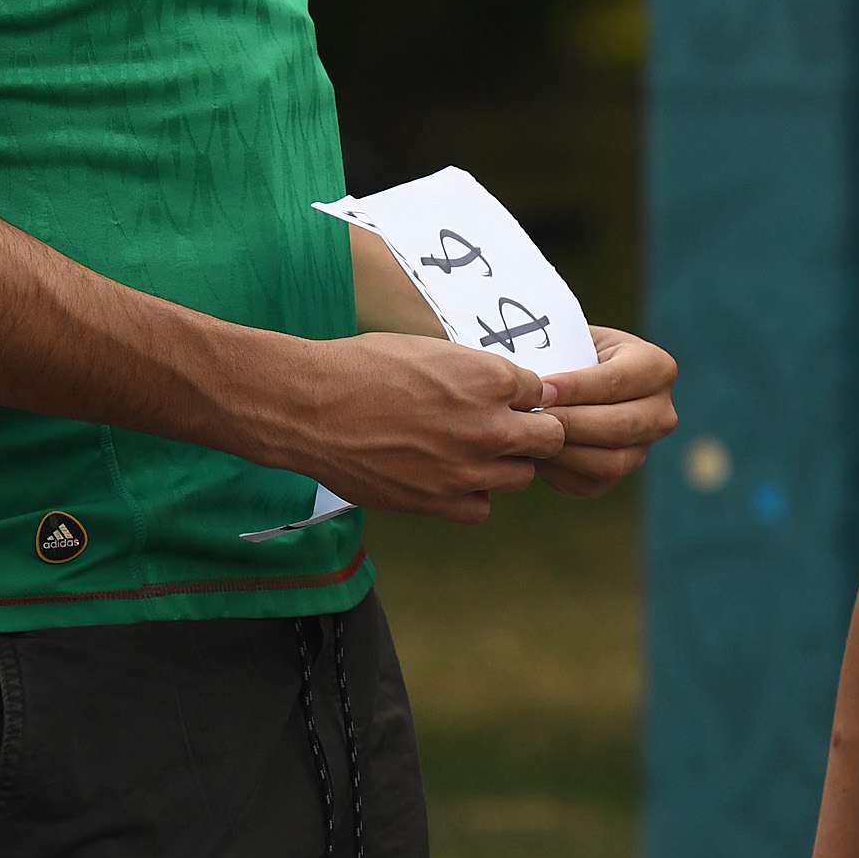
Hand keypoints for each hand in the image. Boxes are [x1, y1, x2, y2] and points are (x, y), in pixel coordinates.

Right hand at [274, 330, 565, 523]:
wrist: (309, 408)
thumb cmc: (360, 368)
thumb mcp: (428, 350)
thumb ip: (473, 372)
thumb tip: (503, 387)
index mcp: (489, 378)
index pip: (538, 391)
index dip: (519, 394)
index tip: (499, 398)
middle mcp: (488, 426)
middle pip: (548, 438)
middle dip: (531, 431)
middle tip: (502, 428)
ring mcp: (467, 469)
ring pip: (521, 476)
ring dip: (503, 465)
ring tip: (467, 453)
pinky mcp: (439, 502)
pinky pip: (482, 507)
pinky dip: (471, 495)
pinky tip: (447, 478)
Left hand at [540, 325, 677, 495]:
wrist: (577, 381)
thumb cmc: (572, 351)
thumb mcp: (574, 338)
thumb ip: (561, 350)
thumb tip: (533, 378)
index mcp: (657, 368)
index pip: (617, 381)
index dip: (578, 388)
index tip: (542, 389)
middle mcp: (662, 412)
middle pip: (619, 426)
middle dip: (570, 423)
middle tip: (531, 417)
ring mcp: (645, 447)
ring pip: (609, 462)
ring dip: (565, 452)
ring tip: (530, 436)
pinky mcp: (621, 474)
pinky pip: (592, 482)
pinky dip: (560, 472)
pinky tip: (535, 453)